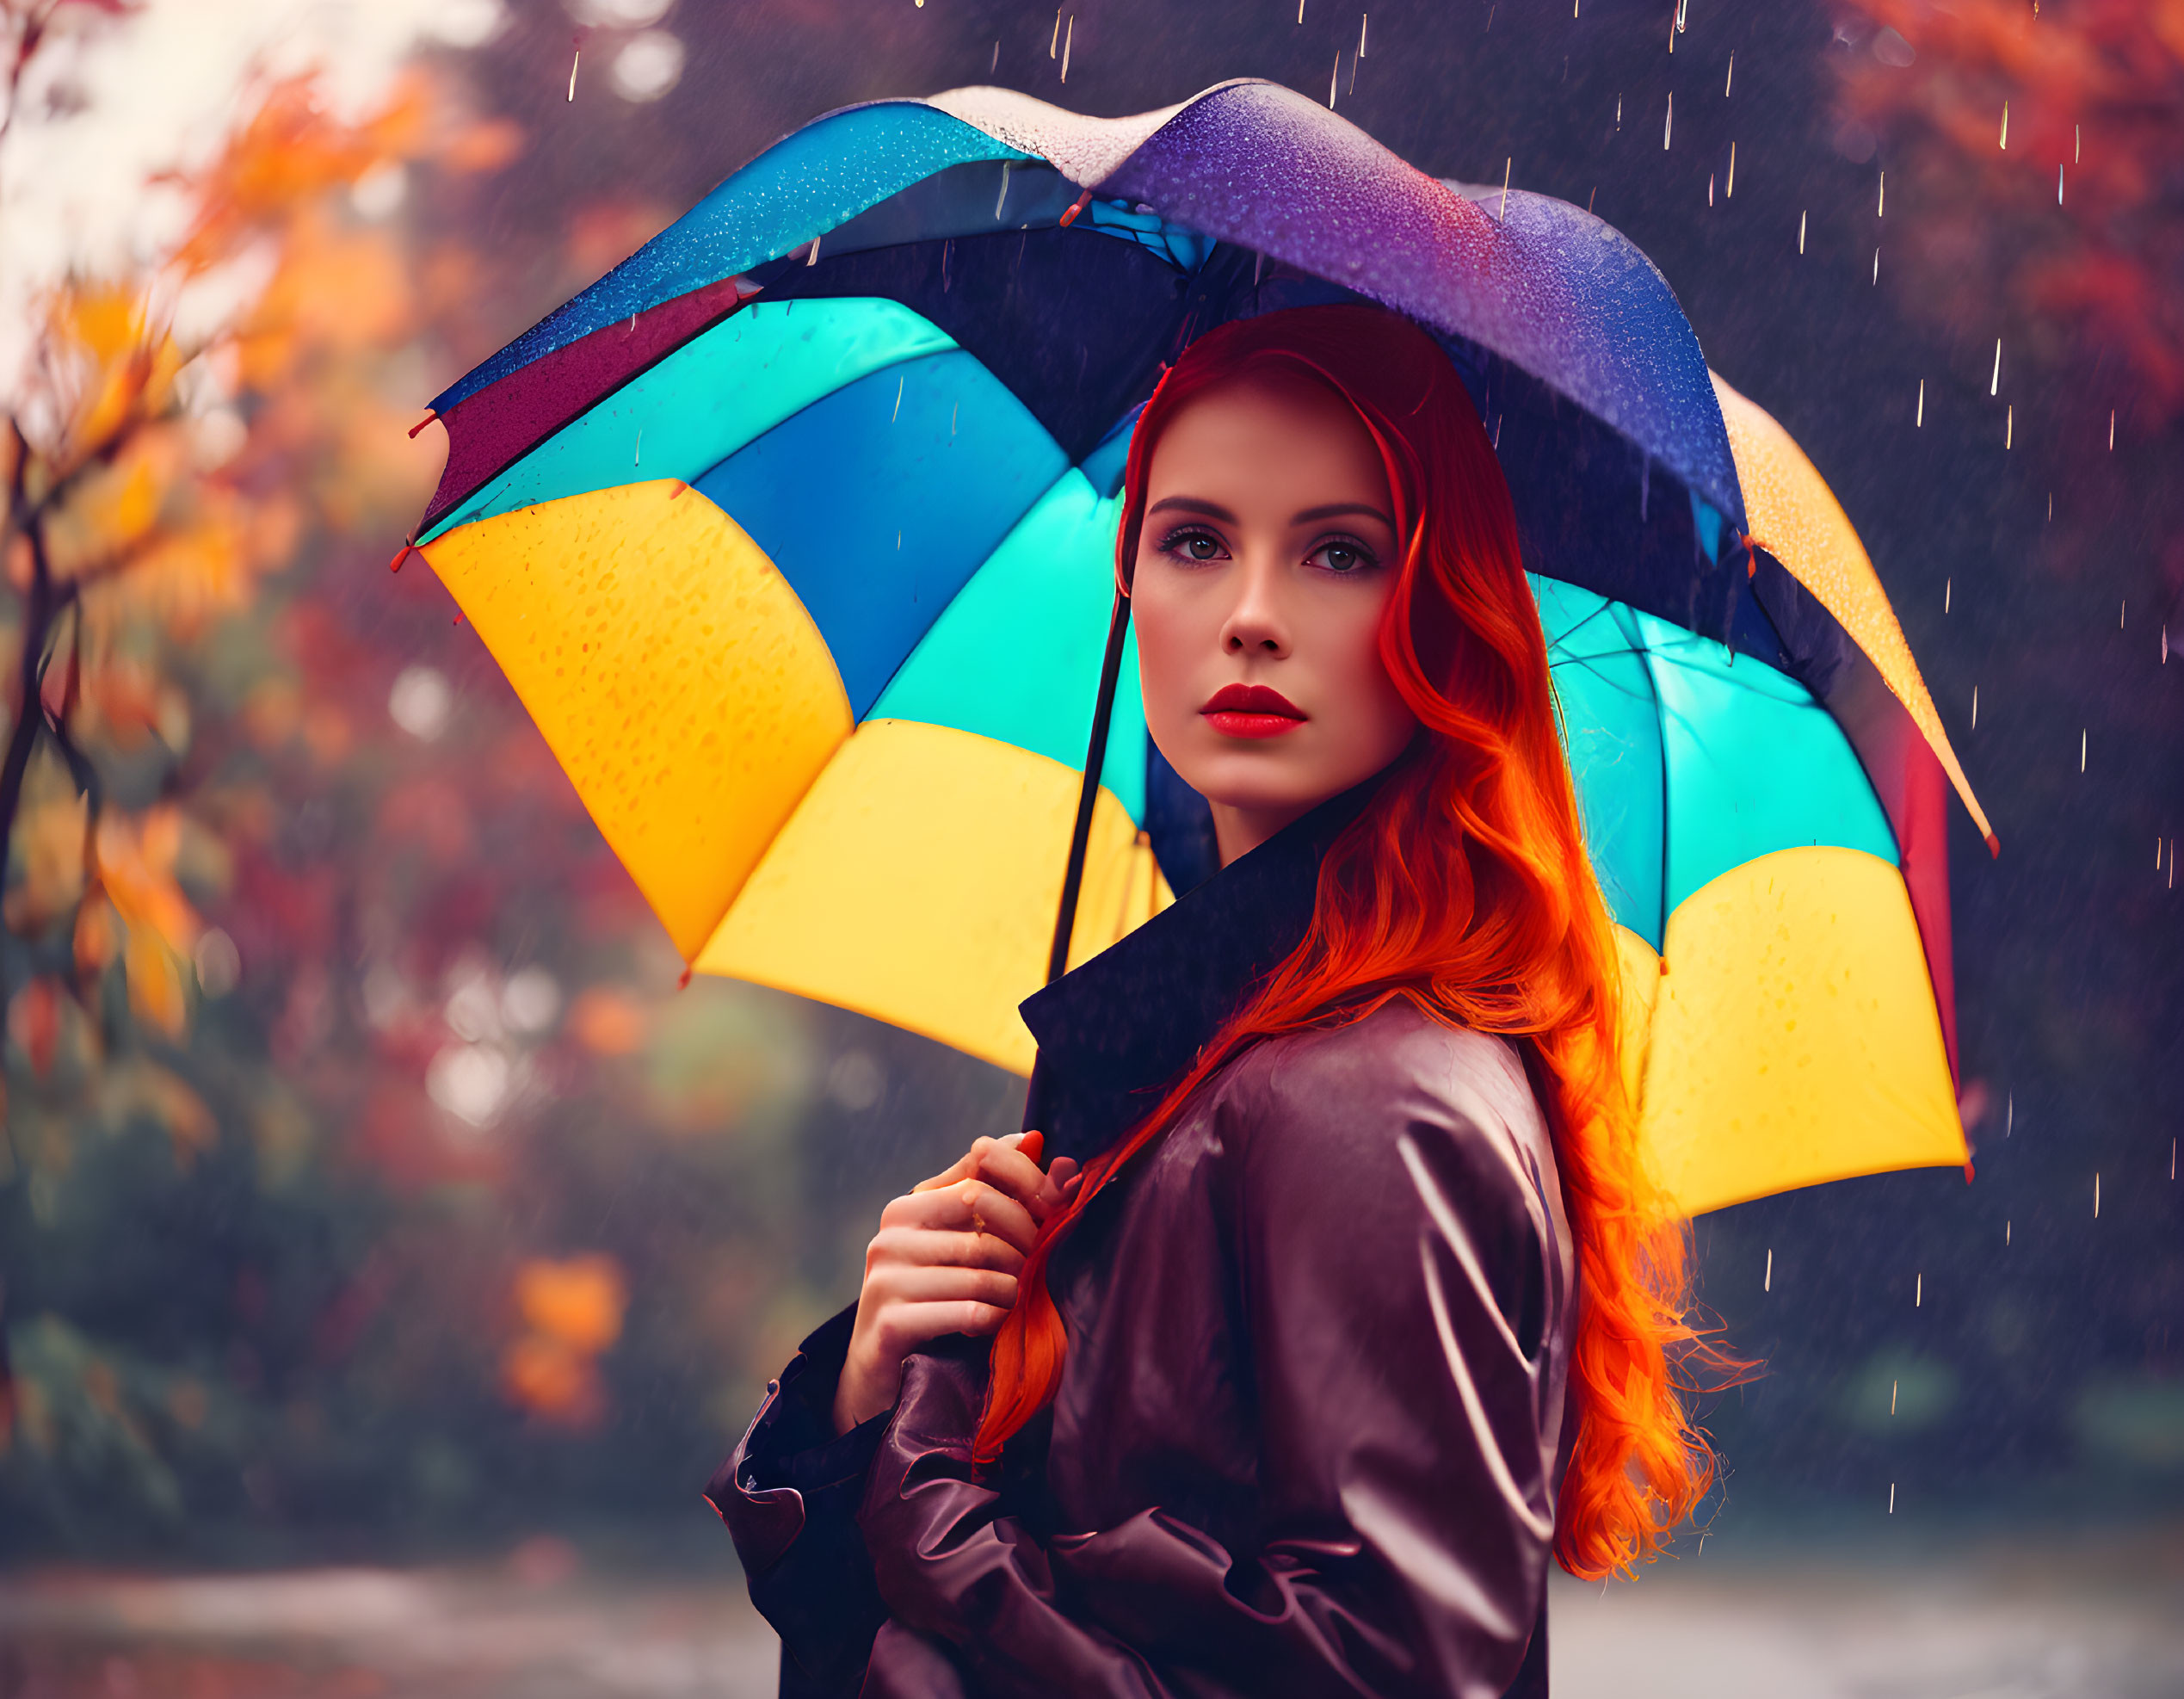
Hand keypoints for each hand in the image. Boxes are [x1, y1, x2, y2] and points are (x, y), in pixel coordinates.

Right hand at [832, 1131, 1082, 1434]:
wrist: (880, 1370)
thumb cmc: (932, 1297)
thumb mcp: (959, 1241)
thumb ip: (992, 1192)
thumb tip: (1035, 1138)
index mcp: (907, 1206)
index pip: (979, 1174)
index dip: (1027, 1188)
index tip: (1054, 1212)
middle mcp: (889, 1236)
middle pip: (982, 1217)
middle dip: (1021, 1243)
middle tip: (1031, 1269)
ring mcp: (884, 1279)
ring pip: (979, 1270)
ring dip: (1009, 1289)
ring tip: (1009, 1300)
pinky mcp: (888, 1323)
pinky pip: (964, 1312)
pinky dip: (990, 1319)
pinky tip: (989, 1325)